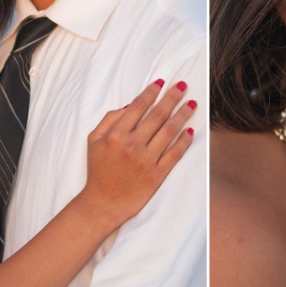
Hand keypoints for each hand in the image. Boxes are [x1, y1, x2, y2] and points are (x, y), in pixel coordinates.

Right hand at [81, 79, 195, 225]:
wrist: (102, 203)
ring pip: (169, 131)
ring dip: (183, 114)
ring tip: (192, 103)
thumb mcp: (93, 141)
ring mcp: (146, 160)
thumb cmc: (98, 171)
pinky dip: (184, 141)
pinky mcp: (157, 175)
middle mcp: (132, 145)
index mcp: (116, 134)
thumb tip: (130, 105)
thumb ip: (109, 120)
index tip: (162, 82)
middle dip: (172, 97)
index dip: (152, 92)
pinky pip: (174, 154)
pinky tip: (191, 130)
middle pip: (157, 115)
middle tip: (183, 86)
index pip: (138, 106)